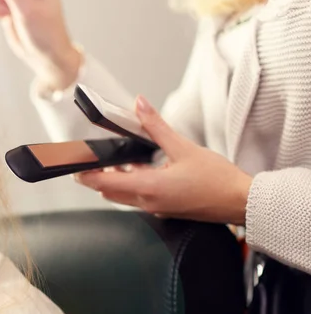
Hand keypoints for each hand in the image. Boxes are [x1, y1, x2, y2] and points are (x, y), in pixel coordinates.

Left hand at [75, 96, 252, 224]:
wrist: (240, 202)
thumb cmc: (217, 180)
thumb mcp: (184, 147)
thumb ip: (156, 126)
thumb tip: (140, 105)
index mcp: (149, 188)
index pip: (104, 182)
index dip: (85, 173)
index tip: (73, 165)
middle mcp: (148, 202)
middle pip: (109, 191)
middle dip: (97, 175)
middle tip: (92, 157)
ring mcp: (156, 207)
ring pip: (123, 195)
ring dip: (115, 178)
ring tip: (118, 158)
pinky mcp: (165, 208)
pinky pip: (138, 197)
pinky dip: (132, 183)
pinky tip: (141, 167)